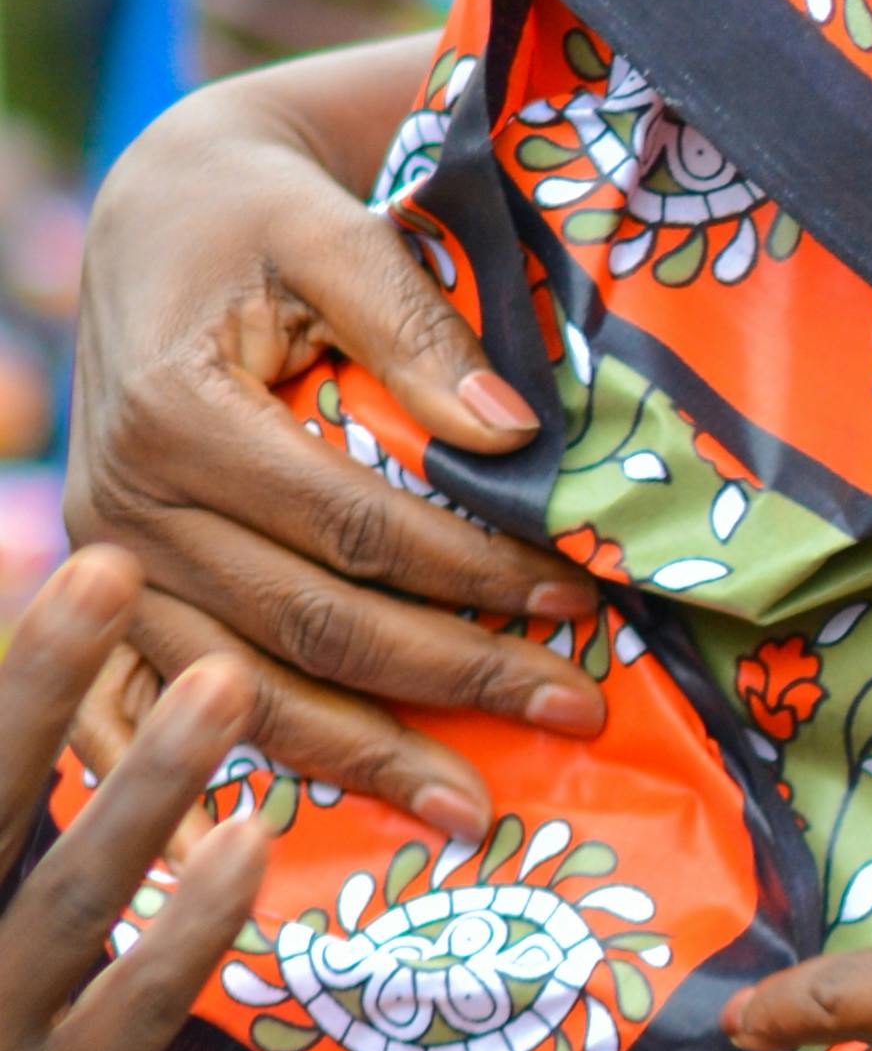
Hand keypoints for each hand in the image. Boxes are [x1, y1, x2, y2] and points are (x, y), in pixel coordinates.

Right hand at [0, 557, 270, 1050]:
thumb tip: (33, 753)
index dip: (1, 680)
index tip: (53, 565)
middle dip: (36, 682)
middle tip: (107, 560)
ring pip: (63, 891)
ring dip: (142, 782)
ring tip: (225, 682)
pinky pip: (129, 1012)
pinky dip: (183, 928)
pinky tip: (243, 847)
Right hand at [63, 50, 603, 832]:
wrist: (164, 210)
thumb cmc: (259, 214)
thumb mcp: (334, 228)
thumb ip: (416, 326)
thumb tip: (513, 439)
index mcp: (176, 416)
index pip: (357, 529)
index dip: (477, 573)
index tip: (583, 600)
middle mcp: (123, 509)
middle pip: (312, 627)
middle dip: (453, 678)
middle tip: (576, 713)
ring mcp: (110, 569)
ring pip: (245, 695)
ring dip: (364, 759)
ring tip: (471, 810)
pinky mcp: (110, 600)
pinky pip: (162, 713)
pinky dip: (228, 777)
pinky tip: (292, 840)